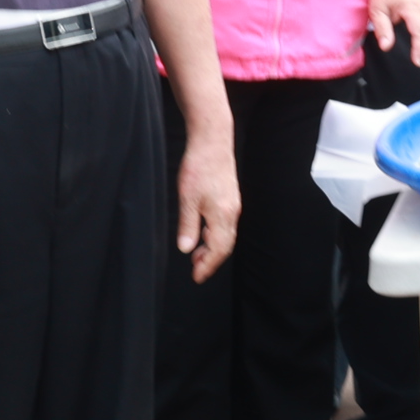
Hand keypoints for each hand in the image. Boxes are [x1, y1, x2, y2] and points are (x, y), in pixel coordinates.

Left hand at [176, 123, 241, 281]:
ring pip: (227, 235)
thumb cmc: (199, 168)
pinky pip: (226, 225)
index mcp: (223, 215)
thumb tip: (186, 249)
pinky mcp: (230, 198)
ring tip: (196, 254)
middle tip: (196, 270)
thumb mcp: (187, 199)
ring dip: (213, 248)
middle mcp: (232, 212)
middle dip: (211, 261)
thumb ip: (188, 226)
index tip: (196, 277)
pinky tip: (203, 233)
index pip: (219, 249)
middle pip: (226, 245)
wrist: (212, 142)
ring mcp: (233, 204)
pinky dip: (215, 235)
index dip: (208, 266)